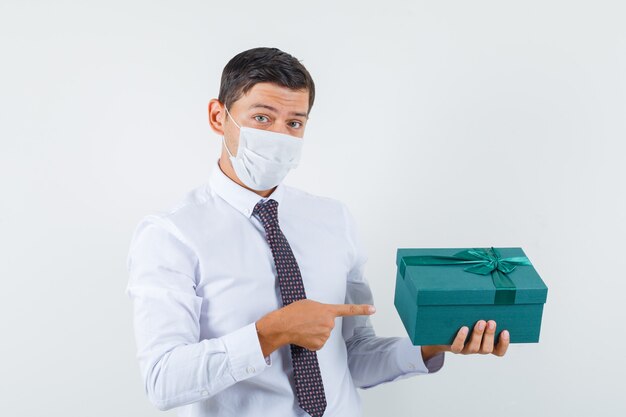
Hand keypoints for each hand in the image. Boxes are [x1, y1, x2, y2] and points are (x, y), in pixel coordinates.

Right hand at [256, 299, 375, 355]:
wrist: (283, 325)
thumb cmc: (294, 311)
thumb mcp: (310, 304)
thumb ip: (321, 310)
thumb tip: (322, 318)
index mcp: (328, 310)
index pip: (348, 310)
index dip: (362, 309)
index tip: (373, 309)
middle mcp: (329, 323)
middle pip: (329, 324)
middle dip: (320, 323)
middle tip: (307, 320)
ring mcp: (325, 335)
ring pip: (323, 334)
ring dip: (315, 332)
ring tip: (304, 327)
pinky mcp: (319, 345)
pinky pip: (318, 342)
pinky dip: (312, 340)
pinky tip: (304, 335)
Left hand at [421, 320, 509, 360]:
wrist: (444, 332)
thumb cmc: (465, 321)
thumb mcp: (475, 318)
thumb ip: (484, 312)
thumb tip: (491, 294)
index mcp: (486, 344)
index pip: (499, 351)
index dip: (504, 344)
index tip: (505, 331)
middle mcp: (478, 349)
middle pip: (488, 349)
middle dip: (490, 334)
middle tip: (491, 322)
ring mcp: (466, 350)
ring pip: (475, 348)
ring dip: (478, 334)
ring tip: (480, 322)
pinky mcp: (454, 348)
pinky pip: (458, 347)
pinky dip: (462, 338)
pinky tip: (464, 328)